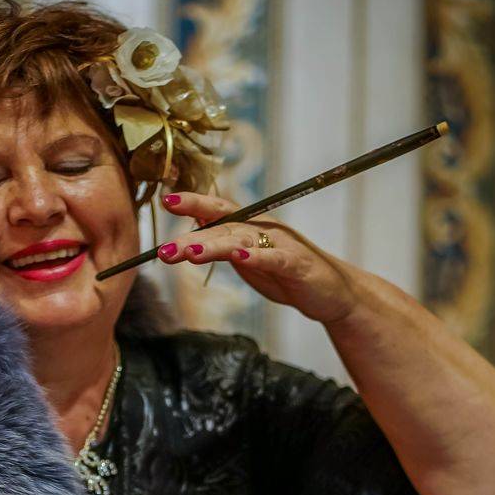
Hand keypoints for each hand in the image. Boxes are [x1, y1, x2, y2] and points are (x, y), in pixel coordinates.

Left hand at [157, 190, 359, 324]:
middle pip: (223, 228)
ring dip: (214, 246)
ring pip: (242, 242)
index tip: (166, 200)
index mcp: (251, 227)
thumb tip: (192, 229)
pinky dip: (257, 258)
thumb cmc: (286, 275)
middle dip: (191, 239)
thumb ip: (223, 243)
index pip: (218, 209)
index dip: (194, 203)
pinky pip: (274, 260)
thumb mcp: (248, 258)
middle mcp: (264, 230)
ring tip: (190, 253)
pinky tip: (241, 258)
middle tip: (163, 251)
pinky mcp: (296, 266)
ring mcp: (281, 246)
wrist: (331, 293)